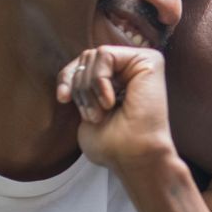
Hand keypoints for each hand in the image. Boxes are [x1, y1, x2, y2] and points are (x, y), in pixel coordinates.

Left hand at [56, 46, 175, 171]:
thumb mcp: (86, 107)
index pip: (82, 64)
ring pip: (93, 55)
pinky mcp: (149, 60)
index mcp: (117, 79)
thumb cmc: (113, 143)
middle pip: (86, 58)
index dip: (67, 78)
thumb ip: (82, 83)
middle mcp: (130, 68)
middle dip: (79, 87)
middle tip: (91, 115)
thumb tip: (74, 68)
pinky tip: (109, 102)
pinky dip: (99, 80)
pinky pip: (106, 55)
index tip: (63, 99)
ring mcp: (140, 63)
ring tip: (101, 113)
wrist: (132, 156)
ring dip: (88, 88)